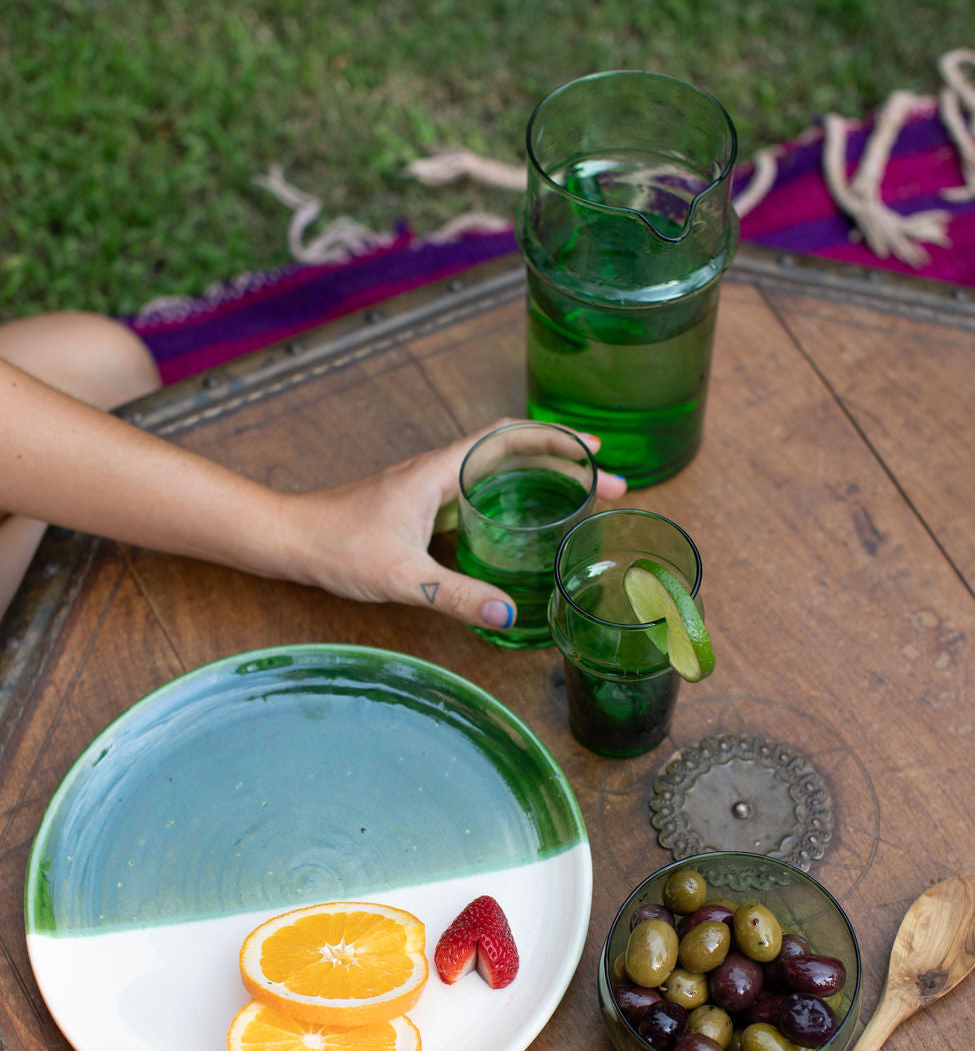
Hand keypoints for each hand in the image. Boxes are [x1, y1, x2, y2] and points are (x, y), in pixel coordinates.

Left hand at [278, 419, 627, 629]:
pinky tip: (526, 526)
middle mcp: (439, 472)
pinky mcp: (421, 509)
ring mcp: (430, 489)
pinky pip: (480, 493)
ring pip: (499, 471)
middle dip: (566, 463)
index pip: (509, 439)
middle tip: (610, 486)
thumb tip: (508, 612)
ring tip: (582, 499)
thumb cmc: (336, 547)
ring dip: (542, 479)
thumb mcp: (402, 576)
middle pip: (515, 452)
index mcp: (440, 473)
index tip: (597, 453)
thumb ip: (455, 595)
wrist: (289, 540)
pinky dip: (514, 499)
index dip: (557, 441)